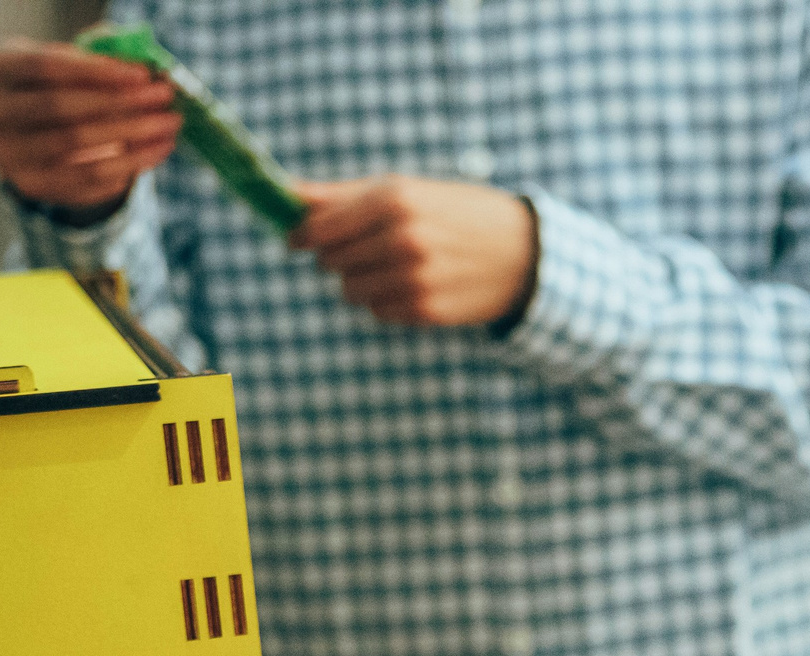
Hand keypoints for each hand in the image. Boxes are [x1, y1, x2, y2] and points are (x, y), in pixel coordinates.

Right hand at [0, 42, 179, 213]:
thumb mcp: (67, 64)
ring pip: (77, 147)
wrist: (33, 130)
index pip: (45, 67)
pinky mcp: (32, 186)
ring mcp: (6, 155)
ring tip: (169, 126)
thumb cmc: (56, 85)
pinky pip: (88, 180)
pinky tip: (157, 150)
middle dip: (120, 103)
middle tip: (163, 98)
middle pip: (60, 108)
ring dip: (132, 136)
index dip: (96, 71)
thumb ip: (98, 62)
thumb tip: (148, 75)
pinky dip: (129, 164)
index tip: (142, 74)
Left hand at [289, 176, 538, 326]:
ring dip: (362, 281)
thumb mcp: (405, 190)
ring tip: (394, 267)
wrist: (522, 252)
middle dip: (340, 256)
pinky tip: (414, 286)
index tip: (296, 239)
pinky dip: (387, 301)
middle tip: (368, 248)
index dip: (302, 235)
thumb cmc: (456, 213)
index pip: (319, 228)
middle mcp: (403, 238)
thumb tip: (287, 193)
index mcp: (394, 199)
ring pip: (350, 291)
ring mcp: (415, 277)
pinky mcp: (426, 310)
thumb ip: (342, 194)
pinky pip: (378, 311)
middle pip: (331, 261)